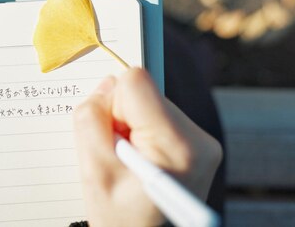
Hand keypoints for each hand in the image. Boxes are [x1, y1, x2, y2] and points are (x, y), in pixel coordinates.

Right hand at [73, 68, 222, 225]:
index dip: (111, 105)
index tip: (110, 138)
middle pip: (144, 93)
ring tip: (129, 164)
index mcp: (178, 145)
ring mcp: (203, 141)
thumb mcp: (93, 172)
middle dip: (122, 119)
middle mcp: (199, 138)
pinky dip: (142, 133)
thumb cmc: (120, 219)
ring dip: (131, 127)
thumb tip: (106, 85)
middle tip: (118, 158)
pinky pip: (159, 116)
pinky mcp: (198, 142)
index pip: (136, 82)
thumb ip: (91, 120)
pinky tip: (140, 161)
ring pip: (150, 102)